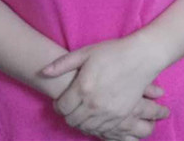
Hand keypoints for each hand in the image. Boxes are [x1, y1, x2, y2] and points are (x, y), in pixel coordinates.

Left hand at [41, 36, 161, 135]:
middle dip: (67, 114)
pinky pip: (102, 130)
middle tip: (70, 105)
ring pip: (86, 128)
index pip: (62, 107)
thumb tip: (44, 72)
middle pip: (72, 120)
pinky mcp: (120, 117)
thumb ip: (63, 64)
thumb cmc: (112, 52)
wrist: (140, 58)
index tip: (61, 100)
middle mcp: (93, 105)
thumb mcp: (85, 52)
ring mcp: (108, 113)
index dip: (58, 105)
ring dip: (80, 121)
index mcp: (83, 88)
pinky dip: (95, 126)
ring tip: (82, 110)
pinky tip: (95, 115)